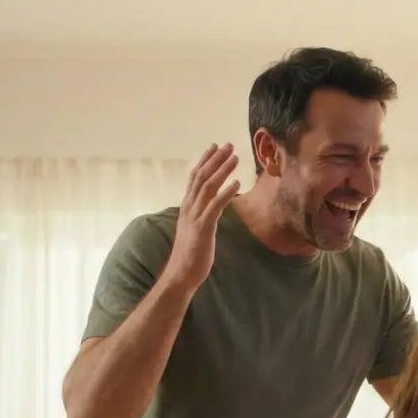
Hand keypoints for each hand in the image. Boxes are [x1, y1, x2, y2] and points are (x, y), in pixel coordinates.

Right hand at [163, 143, 240, 288]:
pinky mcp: (203, 227)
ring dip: (222, 170)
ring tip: (235, 157)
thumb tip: (210, 206)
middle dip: (215, 159)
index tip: (214, 146)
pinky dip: (225, 193)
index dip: (204, 160)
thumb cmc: (191, 253)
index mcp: (187, 206)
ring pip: (208, 187)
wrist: (181, 273)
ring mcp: (195, 216)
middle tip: (228, 144)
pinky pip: (215, 206)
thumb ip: (201, 214)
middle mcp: (189, 207)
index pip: (194, 177)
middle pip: (201, 177)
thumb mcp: (195, 228)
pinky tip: (236, 183)